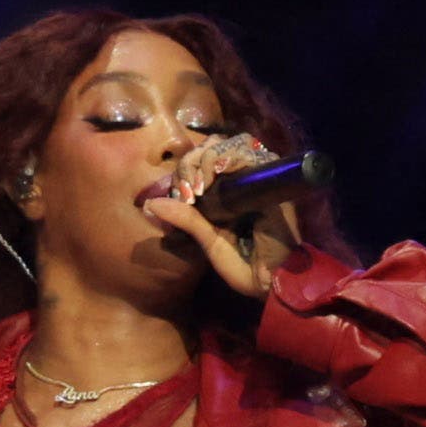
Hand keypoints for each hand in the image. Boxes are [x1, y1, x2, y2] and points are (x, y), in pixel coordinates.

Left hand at [140, 131, 293, 300]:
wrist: (275, 281)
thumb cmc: (244, 265)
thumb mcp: (208, 240)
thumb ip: (185, 220)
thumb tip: (150, 204)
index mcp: (224, 194)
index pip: (202, 162)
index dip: (187, 168)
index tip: (183, 194)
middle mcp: (241, 182)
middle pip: (215, 147)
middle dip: (194, 161)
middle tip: (190, 187)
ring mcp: (258, 180)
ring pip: (231, 145)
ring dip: (210, 158)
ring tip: (203, 183)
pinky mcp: (272, 183)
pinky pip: (251, 157)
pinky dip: (232, 158)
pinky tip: (218, 170)